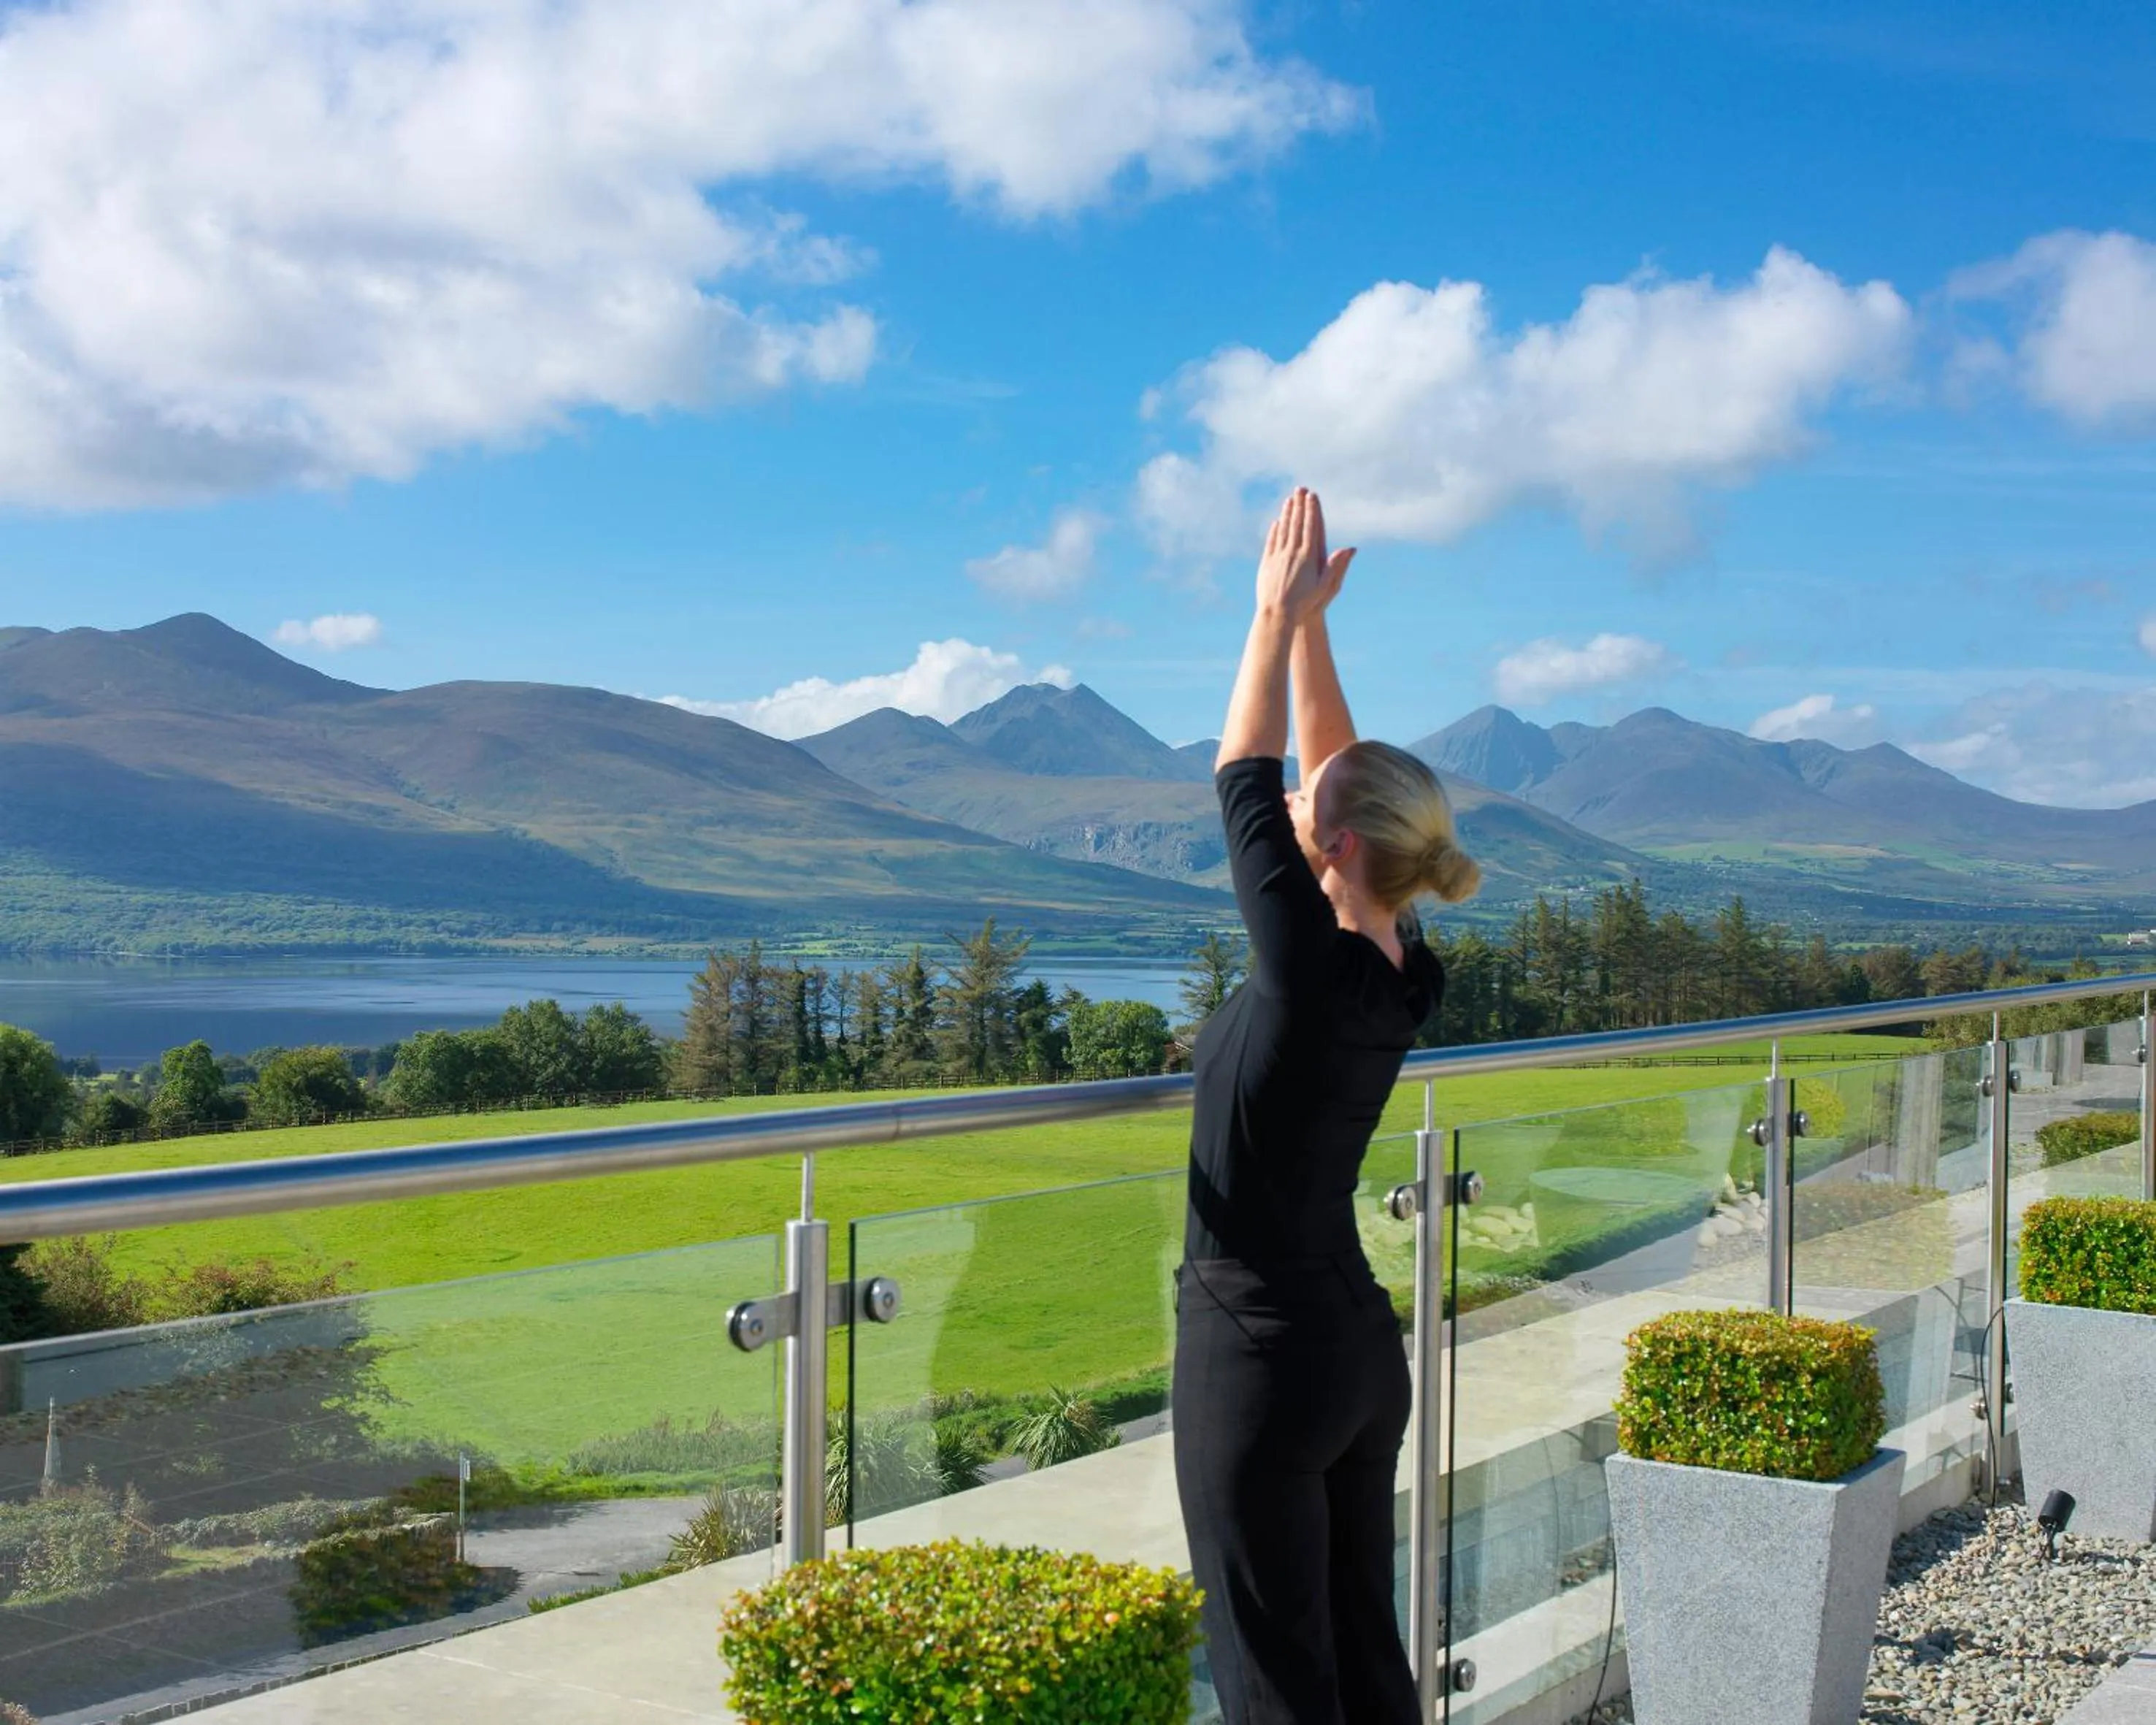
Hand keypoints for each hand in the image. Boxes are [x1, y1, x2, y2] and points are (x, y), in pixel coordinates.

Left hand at [1253, 488, 1331, 620]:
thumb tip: (1349, 549)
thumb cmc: (1305, 604)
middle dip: (1299, 506)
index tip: (1312, 497)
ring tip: (1289, 500)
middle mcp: (1292, 553)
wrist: (1277, 614)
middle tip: (1300, 490)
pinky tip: (1276, 523)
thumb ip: (1336, 566)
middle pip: (1296, 524)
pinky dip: (1274, 531)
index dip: (1311, 511)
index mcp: (1308, 557)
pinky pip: (1271, 543)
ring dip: (1286, 514)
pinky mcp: (1266, 564)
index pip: (1310, 528)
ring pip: (1283, 531)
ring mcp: (1278, 557)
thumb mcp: (1325, 587)